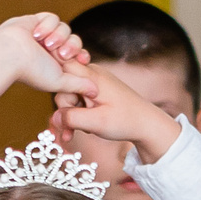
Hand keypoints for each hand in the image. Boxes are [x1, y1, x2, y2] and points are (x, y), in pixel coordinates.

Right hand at [0, 12, 92, 97]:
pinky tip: (36, 34)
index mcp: (56, 63)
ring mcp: (44, 35)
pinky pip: (53, 18)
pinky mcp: (36, 21)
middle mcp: (50, 49)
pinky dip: (48, 26)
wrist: (10, 55)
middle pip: (74, 40)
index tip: (82, 60)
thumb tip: (95, 92)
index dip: (82, 55)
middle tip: (60, 54)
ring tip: (46, 45)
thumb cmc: (32, 71)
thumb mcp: (59, 81)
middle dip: (71, 46)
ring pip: (65, 28)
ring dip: (58, 36)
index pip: (78, 55)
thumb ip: (78, 85)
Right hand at [55, 61, 183, 164]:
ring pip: (71, 95)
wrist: (148, 124)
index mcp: (92, 77)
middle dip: (65, 110)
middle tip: (70, 131)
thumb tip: (53, 117)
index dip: (56, 84)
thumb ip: (71, 118)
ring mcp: (95, 82)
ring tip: (81, 131)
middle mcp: (93, 74)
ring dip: (72, 115)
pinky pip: (80, 99)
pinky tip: (86, 127)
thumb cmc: (126, 121)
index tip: (61, 106)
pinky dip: (80, 114)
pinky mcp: (98, 91)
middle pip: (64, 86)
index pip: (62, 68)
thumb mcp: (96, 123)